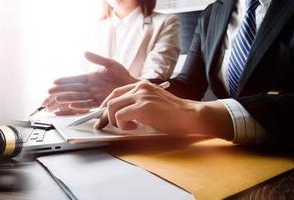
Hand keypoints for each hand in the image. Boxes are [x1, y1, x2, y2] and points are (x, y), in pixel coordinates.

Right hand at [43, 52, 137, 114]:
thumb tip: (85, 53)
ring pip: (77, 98)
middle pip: (73, 90)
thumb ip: (97, 59)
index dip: (64, 81)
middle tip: (50, 92)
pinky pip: (87, 105)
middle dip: (61, 91)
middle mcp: (90, 88)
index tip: (54, 82)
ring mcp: (94, 96)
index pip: (74, 79)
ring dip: (67, 99)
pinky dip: (79, 106)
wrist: (134, 86)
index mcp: (90, 78)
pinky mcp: (100, 103)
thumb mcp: (110, 63)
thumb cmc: (123, 75)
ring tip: (57, 100)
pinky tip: (71, 106)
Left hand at [94, 81, 232, 137]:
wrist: (191, 116)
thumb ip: (138, 104)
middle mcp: (140, 87)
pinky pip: (120, 116)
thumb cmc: (174, 114)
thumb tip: (118, 114)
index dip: (106, 105)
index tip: (102, 116)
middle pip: (111, 99)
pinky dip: (122, 124)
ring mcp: (141, 96)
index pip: (116, 92)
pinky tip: (134, 127)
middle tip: (103, 126)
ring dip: (115, 121)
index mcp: (142, 85)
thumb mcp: (153, 103)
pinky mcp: (143, 107)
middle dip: (104, 115)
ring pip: (112, 107)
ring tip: (129, 127)